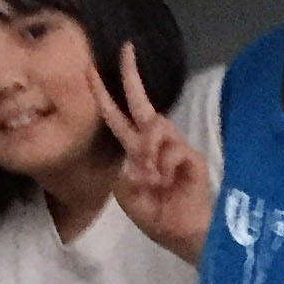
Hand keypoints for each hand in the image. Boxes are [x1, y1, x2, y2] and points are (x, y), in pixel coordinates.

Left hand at [93, 46, 213, 264]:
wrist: (183, 232)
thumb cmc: (156, 215)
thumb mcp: (129, 195)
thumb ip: (129, 172)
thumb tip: (141, 155)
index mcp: (135, 151)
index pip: (117, 117)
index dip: (104, 95)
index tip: (92, 71)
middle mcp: (153, 143)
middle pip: (141, 103)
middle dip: (131, 77)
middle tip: (126, 50)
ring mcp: (174, 146)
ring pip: (156, 125)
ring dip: (148, 148)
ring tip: (152, 177)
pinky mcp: (191, 155)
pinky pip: (172, 148)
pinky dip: (164, 165)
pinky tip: (167, 180)